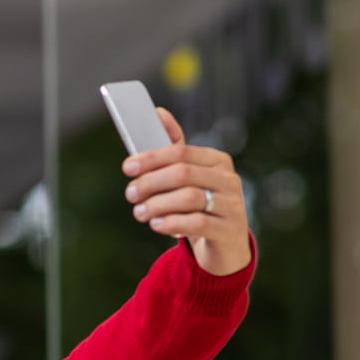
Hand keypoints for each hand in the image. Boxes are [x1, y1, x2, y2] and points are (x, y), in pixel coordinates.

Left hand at [121, 107, 250, 276]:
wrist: (225, 247)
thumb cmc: (200, 208)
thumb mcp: (189, 179)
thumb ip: (174, 150)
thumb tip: (158, 112)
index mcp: (217, 161)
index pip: (181, 152)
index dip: (151, 158)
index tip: (128, 168)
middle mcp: (228, 179)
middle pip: (183, 173)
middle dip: (150, 182)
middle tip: (131, 194)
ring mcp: (232, 205)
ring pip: (189, 197)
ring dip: (157, 204)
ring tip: (140, 213)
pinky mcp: (229, 231)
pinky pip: (197, 223)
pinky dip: (171, 223)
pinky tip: (156, 224)